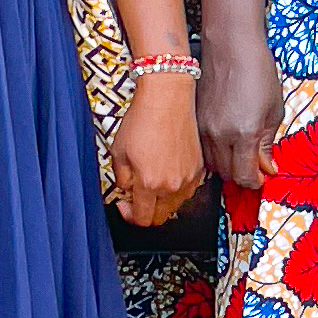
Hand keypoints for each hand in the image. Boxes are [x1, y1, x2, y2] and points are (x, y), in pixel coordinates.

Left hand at [109, 73, 205, 226]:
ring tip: (152, 182)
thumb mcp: (118, 151)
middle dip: (145, 211)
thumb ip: (121, 178)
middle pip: (160, 218)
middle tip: (136, 196)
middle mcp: (172, 185)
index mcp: (149, 183)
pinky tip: (166, 173)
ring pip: (175, 206)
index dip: (129, 215)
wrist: (167, 99)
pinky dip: (176, 189)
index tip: (125, 204)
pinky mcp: (199, 169)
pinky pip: (187, 190)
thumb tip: (127, 189)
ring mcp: (188, 178)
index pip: (142, 218)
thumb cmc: (143, 119)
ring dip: (162, 202)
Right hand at [199, 42, 282, 191]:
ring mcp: (202, 127)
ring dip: (226, 164)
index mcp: (243, 133)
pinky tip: (225, 141)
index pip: (245, 175)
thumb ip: (268, 143)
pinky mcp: (193, 119)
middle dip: (242, 174)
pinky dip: (214, 151)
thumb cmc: (257, 71)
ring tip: (240, 153)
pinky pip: (201, 147)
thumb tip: (268, 167)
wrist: (231, 45)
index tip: (263, 176)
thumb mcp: (274, 109)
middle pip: (227, 173)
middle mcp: (219, 134)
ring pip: (211, 163)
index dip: (255, 181)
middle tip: (254, 166)